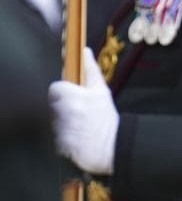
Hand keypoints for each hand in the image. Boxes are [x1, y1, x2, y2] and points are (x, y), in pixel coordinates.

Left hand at [49, 47, 118, 174]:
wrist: (110, 148)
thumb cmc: (106, 120)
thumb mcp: (101, 92)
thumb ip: (90, 70)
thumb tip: (85, 51)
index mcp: (71, 95)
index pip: (55, 88)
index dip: (64, 92)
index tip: (73, 98)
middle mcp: (62, 110)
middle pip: (52, 104)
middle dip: (63, 107)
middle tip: (79, 114)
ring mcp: (58, 127)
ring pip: (52, 118)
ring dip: (62, 121)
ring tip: (78, 126)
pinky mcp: (55, 142)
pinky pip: (53, 134)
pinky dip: (61, 135)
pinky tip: (74, 137)